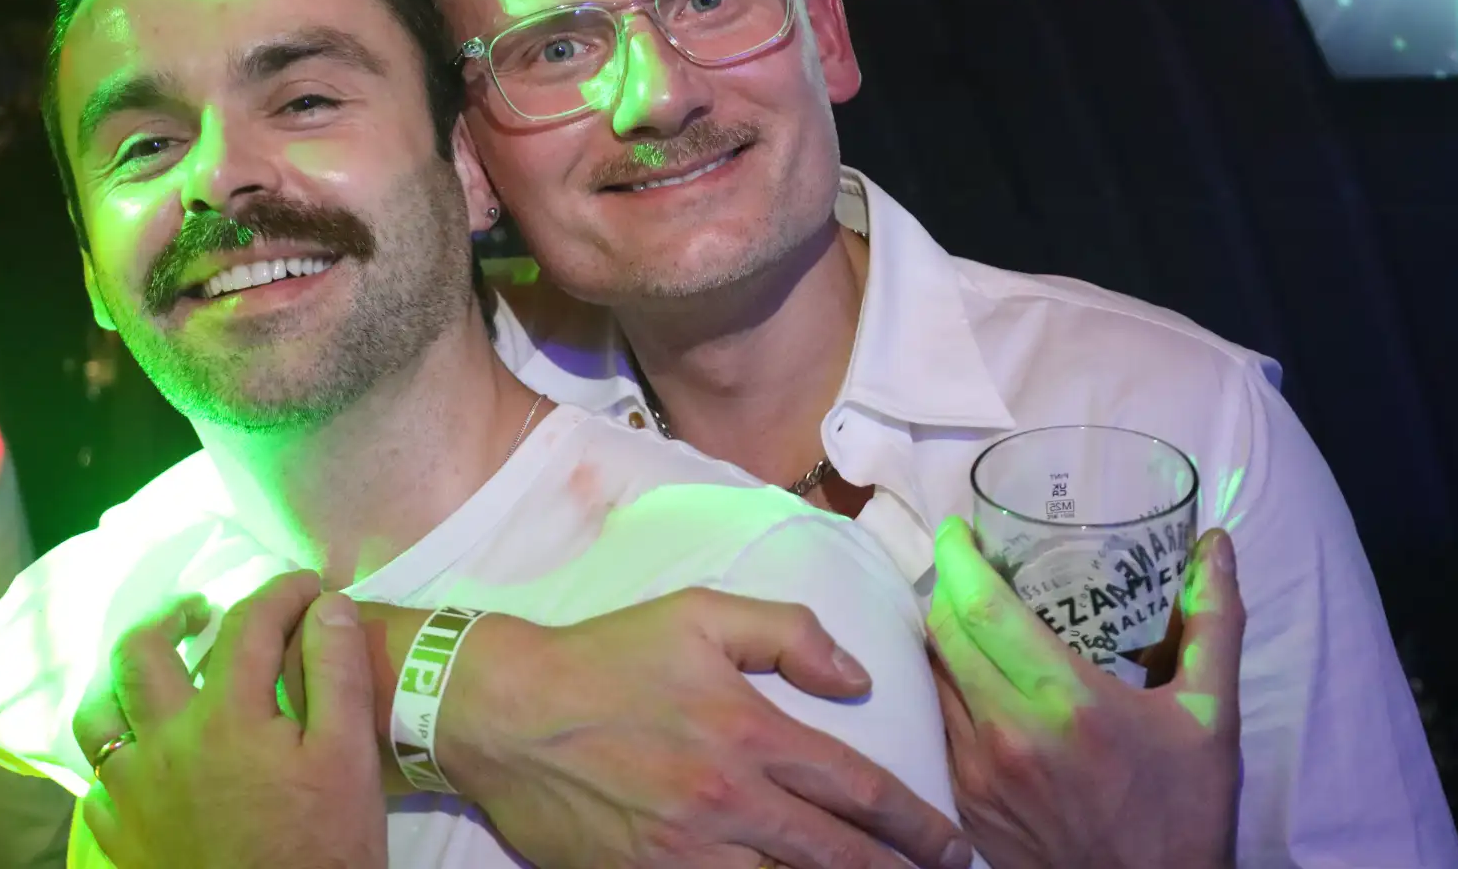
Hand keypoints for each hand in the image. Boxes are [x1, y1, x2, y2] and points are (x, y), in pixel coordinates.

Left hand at [71, 570, 386, 868]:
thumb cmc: (322, 848)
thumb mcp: (348, 758)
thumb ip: (336, 673)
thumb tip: (327, 604)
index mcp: (226, 716)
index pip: (248, 622)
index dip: (281, 592)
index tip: (308, 588)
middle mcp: (164, 744)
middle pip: (139, 653)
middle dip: (171, 615)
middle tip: (202, 612)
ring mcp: (132, 794)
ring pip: (96, 714)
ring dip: (121, 682)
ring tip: (154, 676)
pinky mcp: (120, 839)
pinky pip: (96, 781)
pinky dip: (115, 756)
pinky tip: (143, 758)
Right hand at [435, 588, 974, 868]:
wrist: (504, 711)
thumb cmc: (604, 657)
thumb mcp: (696, 614)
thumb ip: (786, 632)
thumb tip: (855, 678)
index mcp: (747, 732)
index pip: (857, 789)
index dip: (917, 825)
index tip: (953, 846)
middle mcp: (727, 802)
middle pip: (837, 858)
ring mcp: (686, 852)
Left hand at [927, 517, 1243, 868]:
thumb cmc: (1184, 807)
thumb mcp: (1210, 716)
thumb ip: (1214, 624)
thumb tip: (1217, 546)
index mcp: (1066, 701)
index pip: (982, 608)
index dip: (958, 558)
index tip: (957, 530)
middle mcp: (1008, 732)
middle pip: (943, 633)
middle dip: (946, 589)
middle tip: (966, 569)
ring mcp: (977, 772)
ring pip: (931, 677)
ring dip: (941, 638)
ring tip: (968, 618)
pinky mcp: (965, 802)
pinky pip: (934, 723)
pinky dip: (942, 688)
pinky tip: (969, 679)